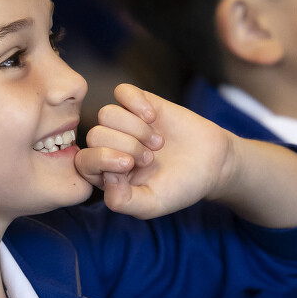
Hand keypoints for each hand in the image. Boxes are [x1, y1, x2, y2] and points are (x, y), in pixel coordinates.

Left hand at [76, 83, 237, 218]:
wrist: (212, 163)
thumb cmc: (180, 187)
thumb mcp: (151, 205)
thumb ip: (122, 201)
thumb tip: (105, 175)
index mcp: (106, 173)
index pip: (84, 162)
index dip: (103, 161)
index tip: (130, 166)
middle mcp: (111, 146)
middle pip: (95, 135)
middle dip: (126, 146)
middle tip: (151, 158)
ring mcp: (125, 123)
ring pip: (107, 114)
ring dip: (135, 128)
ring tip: (157, 142)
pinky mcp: (141, 103)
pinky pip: (122, 91)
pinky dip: (137, 103)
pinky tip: (154, 117)